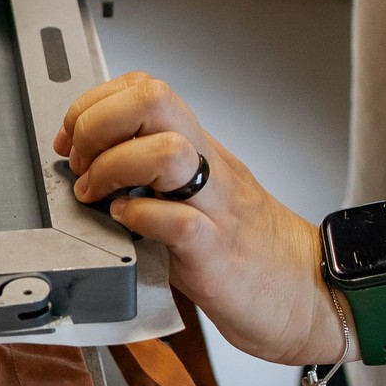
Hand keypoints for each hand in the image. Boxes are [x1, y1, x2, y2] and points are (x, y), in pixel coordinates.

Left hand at [57, 72, 347, 366]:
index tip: (71, 139)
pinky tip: (128, 222)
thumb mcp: (195, 197)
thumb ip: (152, 174)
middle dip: (99, 122)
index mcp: (198, 150)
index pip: (143, 88)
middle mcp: (207, 168)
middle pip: (153, 99)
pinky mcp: (218, 254)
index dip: (94, 104)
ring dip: (115, 166)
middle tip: (83, 163)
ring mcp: (215, 208)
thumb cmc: (249, 251)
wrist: (314, 296)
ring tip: (99, 196)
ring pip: (168, 149)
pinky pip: (179, 221)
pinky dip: (142, 217)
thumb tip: (90, 164)